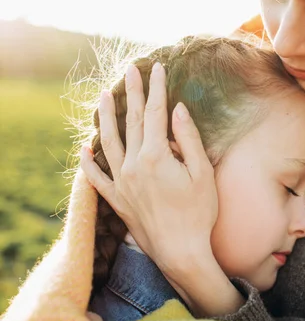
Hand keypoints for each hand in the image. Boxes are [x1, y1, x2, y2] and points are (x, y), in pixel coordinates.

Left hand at [80, 63, 241, 315]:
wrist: (181, 252)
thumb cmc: (198, 213)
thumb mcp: (203, 173)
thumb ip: (188, 139)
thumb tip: (177, 110)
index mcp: (155, 156)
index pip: (155, 113)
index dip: (157, 89)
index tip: (158, 68)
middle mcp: (132, 165)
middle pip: (131, 121)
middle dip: (132, 93)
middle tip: (131, 70)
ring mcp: (121, 183)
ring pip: (108, 142)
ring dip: (106, 117)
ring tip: (102, 96)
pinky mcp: (117, 200)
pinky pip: (97, 178)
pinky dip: (88, 163)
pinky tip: (84, 150)